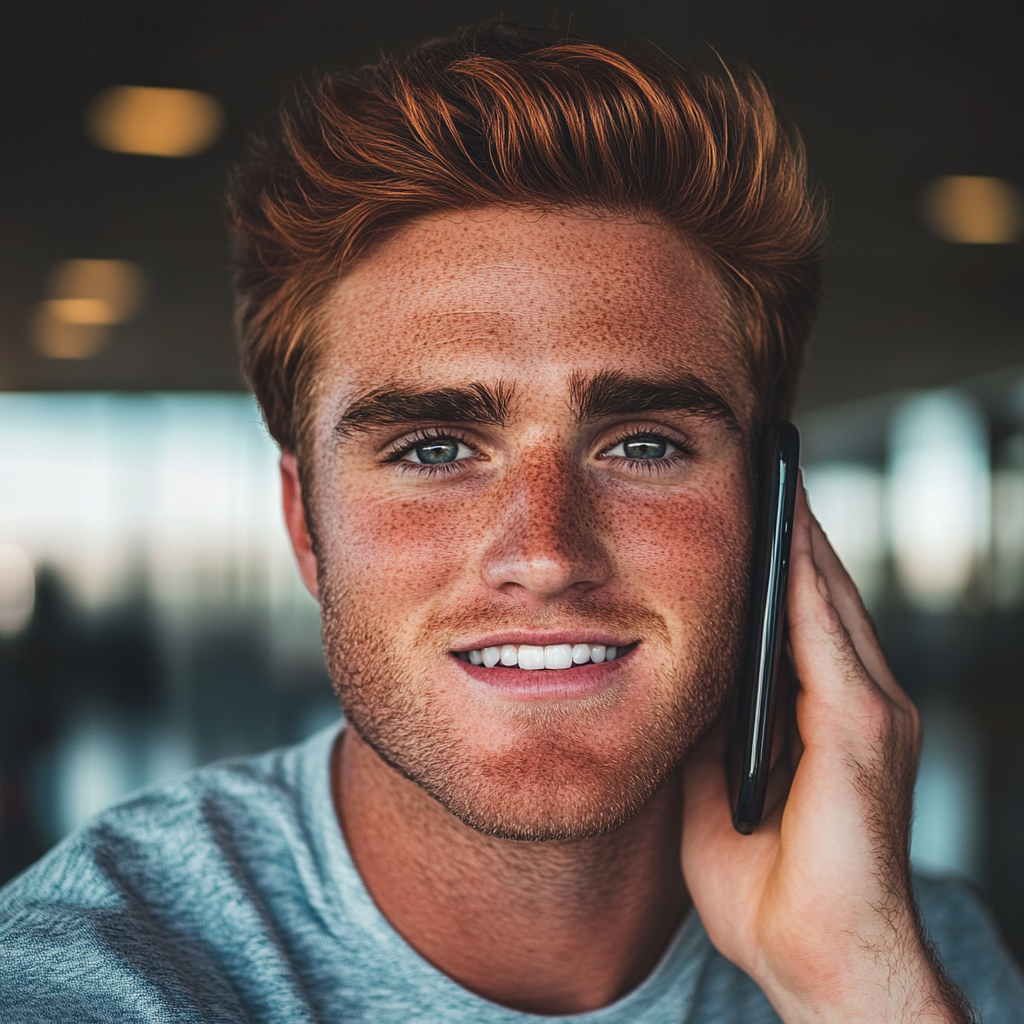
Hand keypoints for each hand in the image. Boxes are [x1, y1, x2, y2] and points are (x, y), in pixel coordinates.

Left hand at [681, 476, 971, 1022]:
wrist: (821, 964)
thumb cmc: (769, 889)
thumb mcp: (713, 788)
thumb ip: (705, 728)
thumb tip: (674, 677)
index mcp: (820, 716)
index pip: (796, 618)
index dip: (772, 559)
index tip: (742, 505)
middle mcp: (857, 703)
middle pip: (816, 595)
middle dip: (790, 530)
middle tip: (763, 464)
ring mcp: (871, 713)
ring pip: (828, 602)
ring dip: (800, 539)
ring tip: (775, 476)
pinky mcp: (865, 731)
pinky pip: (827, 639)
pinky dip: (805, 586)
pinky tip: (784, 540)